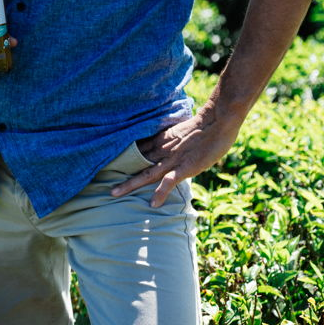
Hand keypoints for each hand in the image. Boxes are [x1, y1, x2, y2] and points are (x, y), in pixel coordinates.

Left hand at [110, 109, 239, 207]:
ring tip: (114, 193)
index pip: (138, 150)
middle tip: (106, 183)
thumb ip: (173, 140)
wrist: (217, 121)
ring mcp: (173, 159)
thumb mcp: (182, 131)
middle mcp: (162, 150)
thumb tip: (169, 146)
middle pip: (138, 164)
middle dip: (121, 174)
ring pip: (147, 173)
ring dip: (130, 184)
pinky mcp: (186, 167)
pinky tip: (153, 203)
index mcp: (161, 140)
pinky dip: (160, 192)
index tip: (110, 165)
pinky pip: (170, 181)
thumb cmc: (204, 125)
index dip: (125, 159)